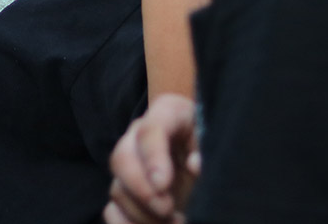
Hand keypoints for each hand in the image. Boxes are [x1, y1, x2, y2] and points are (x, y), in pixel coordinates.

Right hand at [104, 94, 200, 223]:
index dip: (153, 158)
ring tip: (175, 222)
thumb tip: (195, 165)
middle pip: (121, 158)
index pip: (150, 130)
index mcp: (167, 113)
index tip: (163, 184)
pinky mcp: (126, 192)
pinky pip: (112, 211)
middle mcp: (139, 136)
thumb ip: (206, 150)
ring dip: (142, 215)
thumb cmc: (213, 143)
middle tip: (167, 209)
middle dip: (142, 190)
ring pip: (118, 190)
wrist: (207, 156)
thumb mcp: (215, 139)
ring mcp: (129, 165)